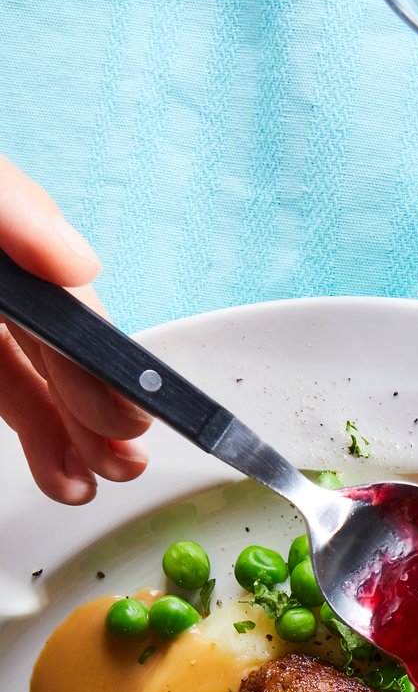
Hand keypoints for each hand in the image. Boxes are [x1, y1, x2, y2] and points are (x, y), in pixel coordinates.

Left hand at [0, 155, 149, 502]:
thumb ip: (14, 212)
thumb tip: (78, 263)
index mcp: (20, 240)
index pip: (75, 307)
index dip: (108, 364)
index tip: (133, 412)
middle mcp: (12, 284)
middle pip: (66, 353)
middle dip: (102, 412)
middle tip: (126, 457)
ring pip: (39, 384)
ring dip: (77, 438)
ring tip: (103, 479)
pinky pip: (8, 395)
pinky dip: (41, 437)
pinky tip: (66, 472)